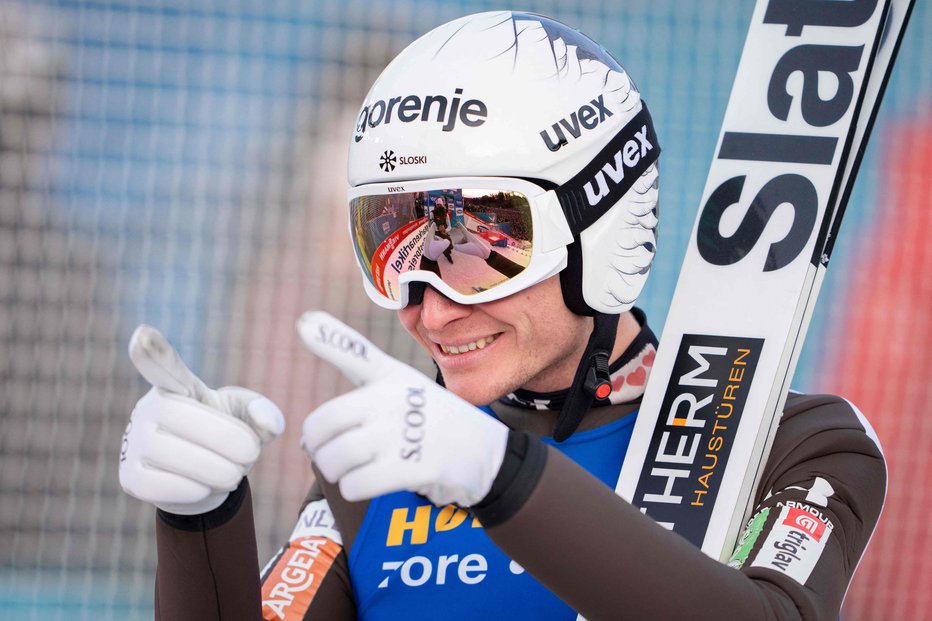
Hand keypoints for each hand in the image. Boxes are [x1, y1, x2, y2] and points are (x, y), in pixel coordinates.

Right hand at [119, 325, 283, 514]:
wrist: (210, 479)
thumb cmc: (229, 437)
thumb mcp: (252, 420)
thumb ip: (265, 414)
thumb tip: (265, 422)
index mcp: (181, 387)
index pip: (164, 366)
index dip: (153, 352)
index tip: (143, 334)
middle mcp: (149, 409)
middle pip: (181, 417)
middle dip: (226, 440)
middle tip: (250, 455)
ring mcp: (134, 442)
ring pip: (171, 455)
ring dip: (216, 470)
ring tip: (233, 473)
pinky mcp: (129, 477)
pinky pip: (159, 486)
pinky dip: (193, 490)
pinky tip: (205, 487)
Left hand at [297, 311, 508, 506]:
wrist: (484, 454)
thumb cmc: (433, 422)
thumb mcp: (405, 392)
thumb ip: (354, 406)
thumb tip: (304, 441)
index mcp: (392, 377)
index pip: (358, 354)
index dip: (330, 338)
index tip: (303, 323)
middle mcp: (394, 399)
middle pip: (324, 423)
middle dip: (317, 446)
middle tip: (326, 453)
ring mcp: (403, 432)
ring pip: (336, 458)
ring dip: (334, 471)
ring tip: (348, 471)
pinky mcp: (412, 466)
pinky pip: (357, 483)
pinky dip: (353, 488)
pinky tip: (365, 484)